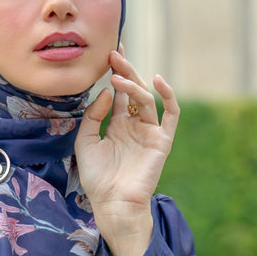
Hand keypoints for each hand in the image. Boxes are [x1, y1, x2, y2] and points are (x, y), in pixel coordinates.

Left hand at [75, 50, 179, 255]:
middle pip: (133, 90)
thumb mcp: (85, 141)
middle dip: (124, 69)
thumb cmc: (97, 177)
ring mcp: (149, 131)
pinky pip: (171, 114)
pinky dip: (167, 96)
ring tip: (117, 74)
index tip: (109, 52)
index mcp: (118, 124)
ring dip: (133, 84)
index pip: (120, 92)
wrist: (112, 203)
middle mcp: (135, 125)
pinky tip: (156, 81)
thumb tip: (108, 91)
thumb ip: (93, 116)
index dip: (116, 71)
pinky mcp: (162, 140)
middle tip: (113, 52)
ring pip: (146, 98)